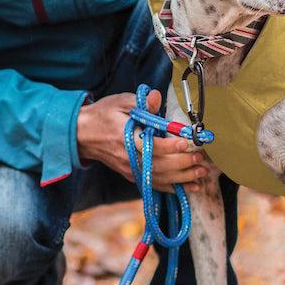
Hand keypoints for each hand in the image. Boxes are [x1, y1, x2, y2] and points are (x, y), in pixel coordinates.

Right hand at [76, 91, 208, 192]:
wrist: (83, 134)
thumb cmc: (104, 115)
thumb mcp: (121, 102)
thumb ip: (142, 103)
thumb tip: (157, 97)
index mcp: (125, 137)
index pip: (150, 145)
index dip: (170, 146)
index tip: (186, 142)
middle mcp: (128, 157)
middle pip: (158, 166)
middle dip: (182, 164)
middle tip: (201, 159)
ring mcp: (130, 169)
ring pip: (159, 178)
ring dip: (182, 178)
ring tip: (201, 173)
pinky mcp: (131, 175)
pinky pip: (154, 185)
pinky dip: (172, 187)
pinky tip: (188, 187)